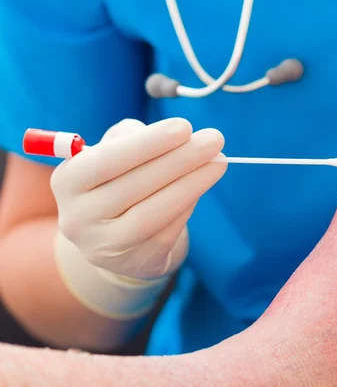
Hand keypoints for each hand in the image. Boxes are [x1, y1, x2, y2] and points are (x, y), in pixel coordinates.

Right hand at [51, 118, 225, 279]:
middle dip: (180, 159)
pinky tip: (203, 183)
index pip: (106, 161)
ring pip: (153, 212)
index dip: (148, 144)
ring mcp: (106, 244)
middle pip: (135, 186)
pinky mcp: (136, 260)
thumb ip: (133, 138)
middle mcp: (78, 217)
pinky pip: (169, 229)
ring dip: (192, 183)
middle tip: (214, 139)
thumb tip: (179, 136)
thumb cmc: (118, 181)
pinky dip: (189, 203)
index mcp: (67, 181)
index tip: (185, 127)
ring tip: (219, 161)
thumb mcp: (112, 155)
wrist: (115, 238)